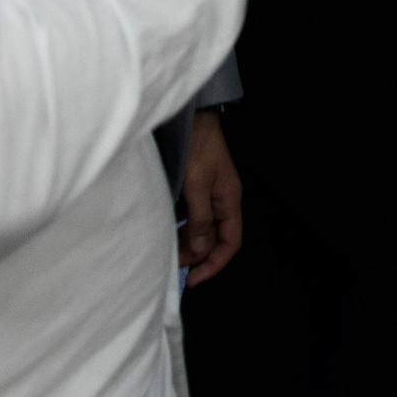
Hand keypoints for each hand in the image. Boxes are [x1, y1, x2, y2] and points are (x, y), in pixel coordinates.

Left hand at [177, 111, 242, 284]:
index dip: (214, 264)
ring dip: (186, 241)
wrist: (190, 116)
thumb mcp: (196, 185)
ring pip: (201, 228)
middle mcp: (222, 199)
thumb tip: (200, 248)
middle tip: (173, 263)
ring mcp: (208, 193)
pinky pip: (191, 215)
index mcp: (229, 200)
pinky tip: (166, 228)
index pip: (230, 242)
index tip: (193, 279)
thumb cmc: (197, 146)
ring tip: (168, 249)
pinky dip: (180, 225)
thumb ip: (199, 218)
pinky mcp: (195, 187)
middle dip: (196, 254)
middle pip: (214, 238)